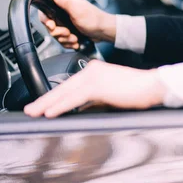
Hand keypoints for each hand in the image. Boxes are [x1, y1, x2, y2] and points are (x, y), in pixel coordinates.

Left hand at [23, 60, 166, 117]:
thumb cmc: (137, 91)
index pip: (69, 84)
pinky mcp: (98, 85)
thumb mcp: (110, 95)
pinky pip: (75, 98)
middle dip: (45, 99)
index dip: (54, 95)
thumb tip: (80, 108)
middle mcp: (92, 69)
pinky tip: (51, 112)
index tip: (43, 104)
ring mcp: (95, 76)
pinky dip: (61, 106)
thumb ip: (94, 99)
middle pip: (63, 86)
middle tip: (31, 109)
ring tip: (35, 112)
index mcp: (95, 69)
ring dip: (48, 103)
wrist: (152, 85)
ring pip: (65, 91)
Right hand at [39, 0, 116, 48]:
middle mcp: (63, 9)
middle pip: (49, 25)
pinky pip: (62, 39)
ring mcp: (66, 21)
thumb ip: (64, 1)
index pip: (45, 10)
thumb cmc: (94, 20)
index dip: (46, 21)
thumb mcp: (77, 10)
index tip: (52, 26)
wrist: (104, 31)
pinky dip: (69, 43)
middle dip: (59, 33)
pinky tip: (76, 41)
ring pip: (56, 34)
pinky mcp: (69, 29)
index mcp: (64, 1)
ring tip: (75, 38)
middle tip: (68, 33)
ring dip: (65, 39)